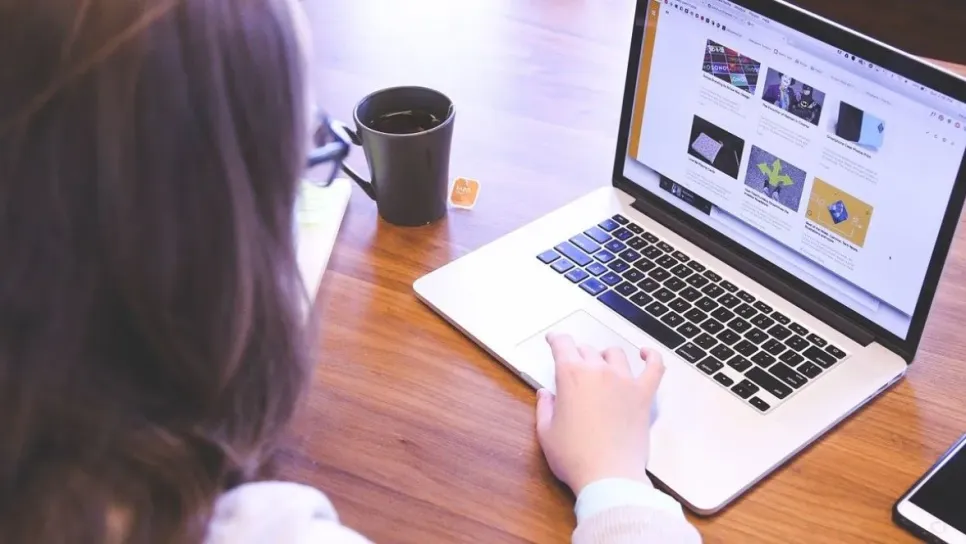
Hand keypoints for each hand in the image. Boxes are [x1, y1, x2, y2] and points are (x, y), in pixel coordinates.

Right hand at [535, 333, 664, 494]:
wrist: (609, 475)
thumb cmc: (574, 457)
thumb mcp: (546, 432)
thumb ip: (544, 408)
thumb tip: (545, 394)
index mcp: (571, 375)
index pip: (562, 345)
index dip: (556, 339)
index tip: (554, 340)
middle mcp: (598, 371)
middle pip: (587, 350)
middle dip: (577, 354)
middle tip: (574, 366)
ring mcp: (624, 381)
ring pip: (615, 354)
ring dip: (605, 356)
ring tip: (601, 364)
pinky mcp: (643, 395)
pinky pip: (654, 367)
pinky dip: (651, 356)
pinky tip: (645, 354)